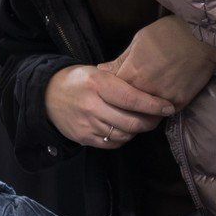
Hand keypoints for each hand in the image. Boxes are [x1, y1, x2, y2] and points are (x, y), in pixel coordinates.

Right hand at [45, 64, 174, 149]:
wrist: (47, 96)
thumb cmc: (78, 80)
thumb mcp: (97, 71)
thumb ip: (121, 80)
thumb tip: (152, 91)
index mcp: (97, 84)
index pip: (132, 99)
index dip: (153, 106)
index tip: (168, 107)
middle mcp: (91, 105)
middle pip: (131, 122)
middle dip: (150, 122)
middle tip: (159, 117)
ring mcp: (87, 124)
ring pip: (124, 135)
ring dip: (138, 131)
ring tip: (143, 122)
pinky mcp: (84, 138)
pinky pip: (112, 143)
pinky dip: (124, 138)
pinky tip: (126, 129)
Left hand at [105, 15, 215, 113]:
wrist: (203, 36)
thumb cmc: (169, 32)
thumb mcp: (139, 40)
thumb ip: (121, 59)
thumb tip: (103, 70)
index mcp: (131, 74)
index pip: (113, 92)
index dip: (113, 91)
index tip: (115, 89)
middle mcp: (144, 91)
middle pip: (128, 106)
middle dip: (125, 104)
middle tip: (128, 99)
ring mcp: (162, 99)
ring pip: (146, 113)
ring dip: (143, 110)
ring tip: (143, 104)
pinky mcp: (179, 103)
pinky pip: (164, 112)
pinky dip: (160, 110)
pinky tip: (159, 103)